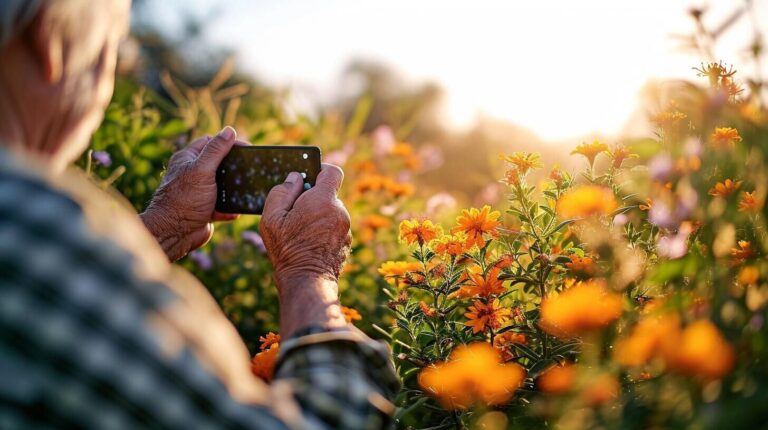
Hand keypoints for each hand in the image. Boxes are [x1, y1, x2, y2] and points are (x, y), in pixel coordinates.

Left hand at [141, 127, 238, 260]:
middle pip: (217, 163)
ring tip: (246, 186)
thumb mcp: (202, 170)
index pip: (209, 142)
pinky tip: (236, 210)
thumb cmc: (184, 200)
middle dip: (233, 165)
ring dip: (233, 187)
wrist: (174, 234)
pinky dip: (229, 207)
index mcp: (187, 159)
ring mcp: (197, 192)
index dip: (227, 142)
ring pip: (221, 185)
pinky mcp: (203, 209)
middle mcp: (191, 174)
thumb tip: (229, 130)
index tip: (246, 147)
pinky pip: (221, 205)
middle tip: (249, 166)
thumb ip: (216, 150)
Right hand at [259, 163, 351, 335]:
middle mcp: (340, 211)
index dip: (320, 171)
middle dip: (313, 199)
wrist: (307, 281)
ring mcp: (346, 228)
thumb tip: (294, 178)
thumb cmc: (287, 249)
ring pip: (331, 213)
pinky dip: (324, 231)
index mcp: (323, 200)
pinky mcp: (347, 243)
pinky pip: (335, 229)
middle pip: (328, 195)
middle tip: (295, 213)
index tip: (308, 177)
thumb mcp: (272, 218)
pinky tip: (310, 244)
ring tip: (301, 233)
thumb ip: (282, 192)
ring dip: (318, 217)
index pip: (332, 172)